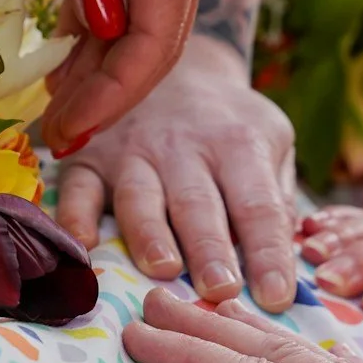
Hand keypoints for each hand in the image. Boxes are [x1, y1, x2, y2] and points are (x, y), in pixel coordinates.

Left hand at [20, 0, 219, 153]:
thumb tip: (98, 30)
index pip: (157, 37)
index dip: (114, 95)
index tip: (64, 133)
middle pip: (157, 38)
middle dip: (108, 95)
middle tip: (50, 138)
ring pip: (144, 18)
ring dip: (102, 67)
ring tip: (55, 107)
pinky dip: (98, 25)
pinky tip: (67, 47)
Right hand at [56, 39, 298, 307]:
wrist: (173, 65)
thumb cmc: (231, 123)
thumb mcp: (272, 139)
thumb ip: (277, 195)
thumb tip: (286, 253)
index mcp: (238, 145)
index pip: (258, 206)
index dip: (269, 253)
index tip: (277, 297)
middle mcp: (184, 147)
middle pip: (198, 205)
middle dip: (209, 249)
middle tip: (221, 291)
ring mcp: (133, 152)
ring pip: (141, 198)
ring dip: (150, 235)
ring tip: (163, 270)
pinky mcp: (90, 158)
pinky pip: (78, 189)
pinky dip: (75, 216)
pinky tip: (82, 244)